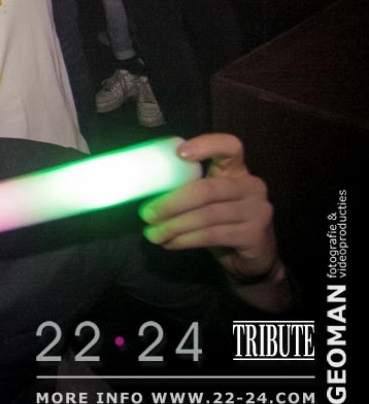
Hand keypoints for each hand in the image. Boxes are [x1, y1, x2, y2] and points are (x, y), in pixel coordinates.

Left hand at [139, 134, 286, 303]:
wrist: (252, 258)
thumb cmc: (222, 223)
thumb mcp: (208, 201)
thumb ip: (188, 189)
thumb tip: (145, 189)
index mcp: (237, 171)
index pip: (230, 147)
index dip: (206, 145)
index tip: (178, 153)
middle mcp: (251, 186)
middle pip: (207, 189)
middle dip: (171, 203)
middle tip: (147, 214)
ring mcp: (257, 211)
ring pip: (207, 216)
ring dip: (174, 226)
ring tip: (152, 234)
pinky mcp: (254, 235)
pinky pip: (212, 235)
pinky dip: (185, 239)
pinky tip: (170, 243)